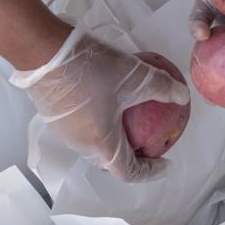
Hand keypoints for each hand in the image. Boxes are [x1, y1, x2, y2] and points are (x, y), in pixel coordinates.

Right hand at [11, 28, 190, 181]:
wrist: (42, 51)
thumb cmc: (90, 69)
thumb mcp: (135, 76)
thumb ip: (163, 87)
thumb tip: (182, 95)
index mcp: (102, 144)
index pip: (129, 173)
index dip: (150, 172)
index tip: (166, 162)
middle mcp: (80, 145)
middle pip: (109, 162)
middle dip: (131, 158)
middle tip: (149, 143)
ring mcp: (63, 132)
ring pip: (93, 146)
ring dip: (113, 141)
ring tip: (129, 123)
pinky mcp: (53, 116)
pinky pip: (81, 130)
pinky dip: (98, 126)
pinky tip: (106, 102)